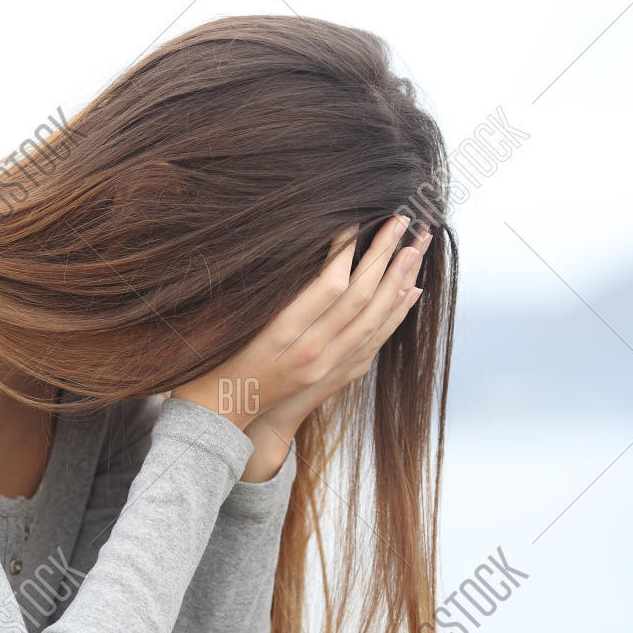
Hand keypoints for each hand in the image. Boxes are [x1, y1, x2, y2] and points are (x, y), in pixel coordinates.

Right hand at [172, 215, 428, 467]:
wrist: (222, 414)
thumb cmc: (215, 360)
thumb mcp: (225, 319)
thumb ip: (256, 289)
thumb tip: (286, 243)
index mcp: (282, 335)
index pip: (329, 286)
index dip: (347, 250)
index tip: (357, 217)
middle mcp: (311, 353)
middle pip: (360, 299)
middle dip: (383, 257)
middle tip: (402, 220)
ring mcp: (327, 368)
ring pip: (374, 320)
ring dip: (399, 281)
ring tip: (417, 246)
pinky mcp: (335, 376)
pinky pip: (374, 341)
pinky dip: (395, 314)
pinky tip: (412, 291)